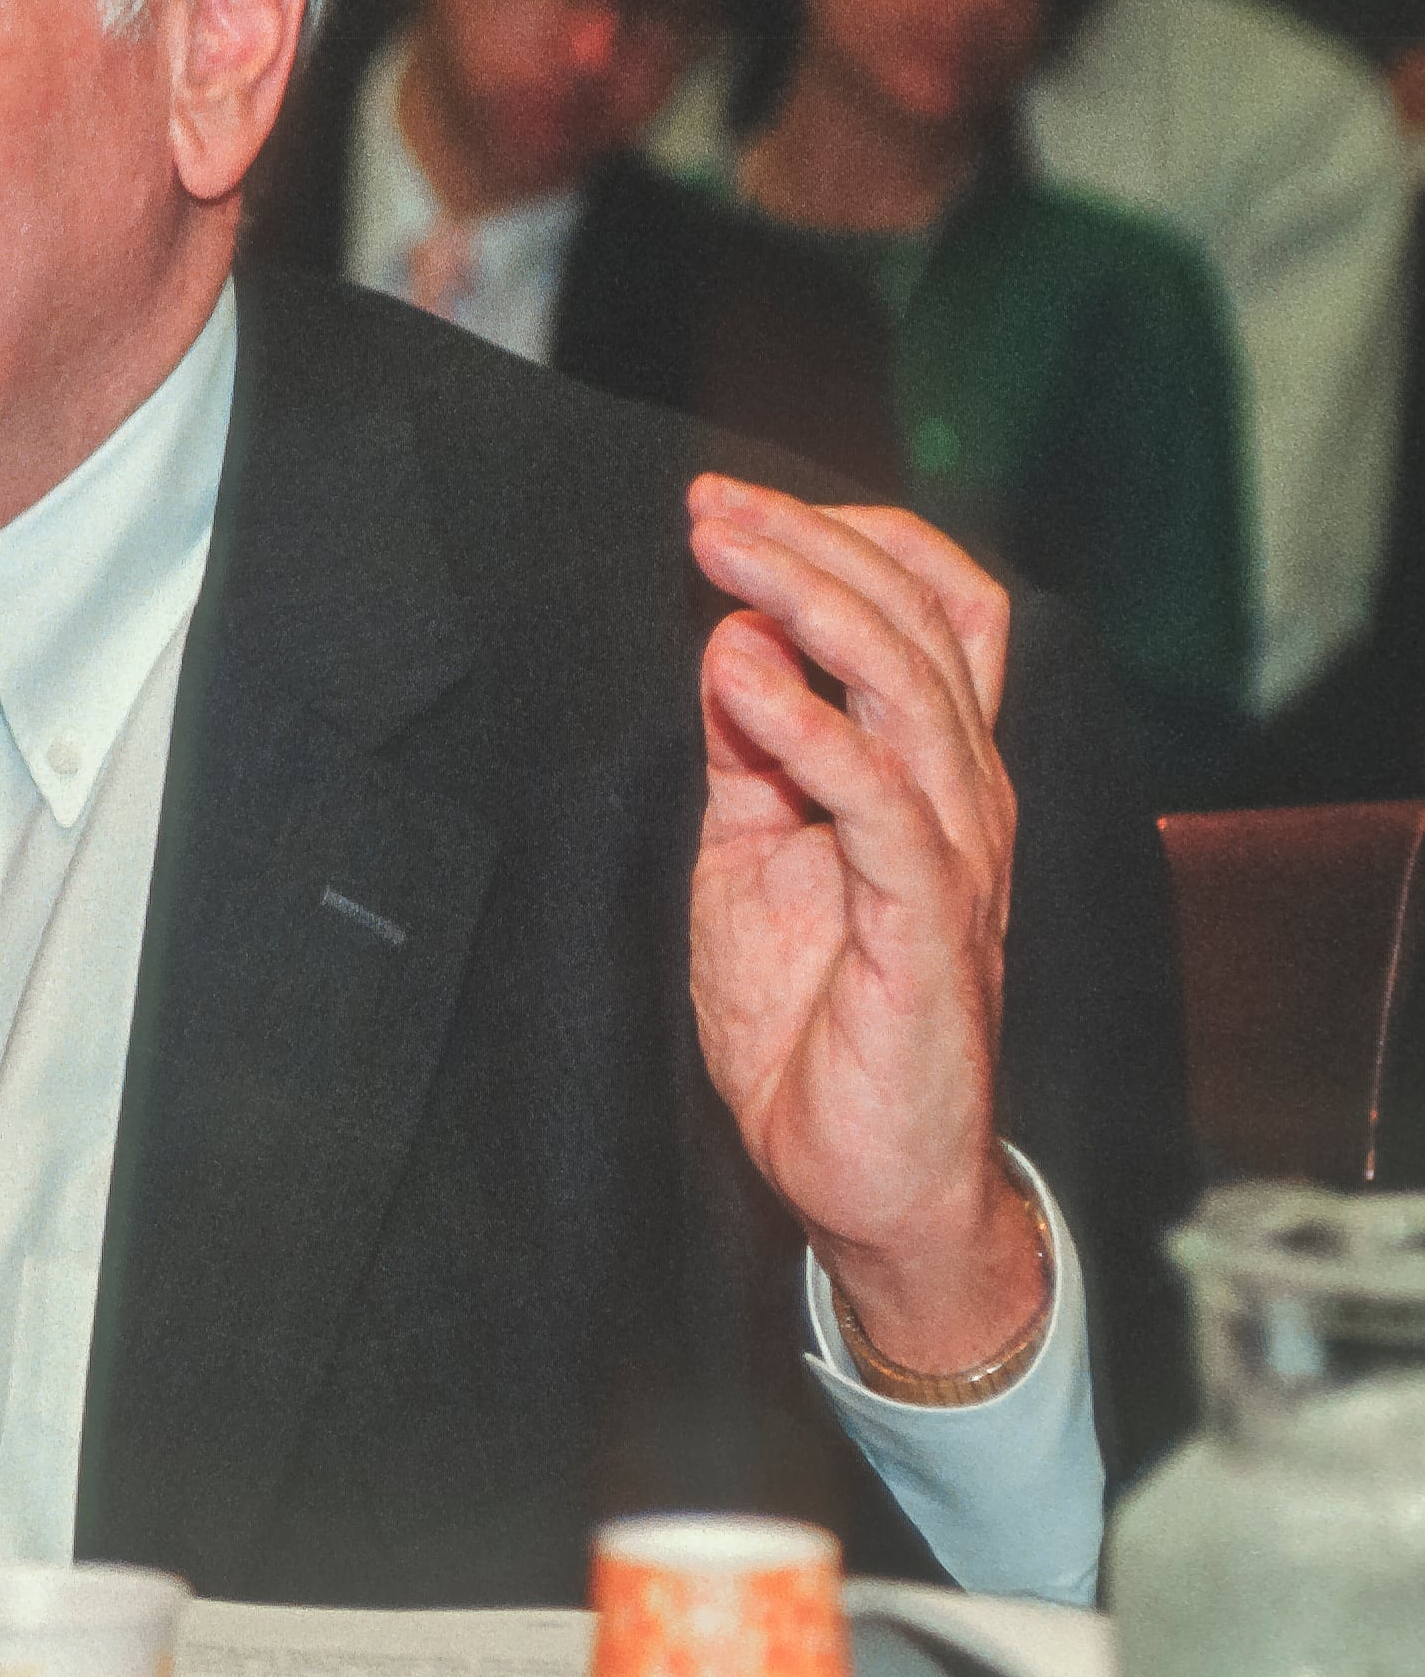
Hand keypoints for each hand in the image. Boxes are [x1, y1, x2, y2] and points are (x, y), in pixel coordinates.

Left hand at [685, 478, 1042, 1372]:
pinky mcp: (927, 924)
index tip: (742, 506)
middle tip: (713, 503)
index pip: (940, 613)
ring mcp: (955, 858)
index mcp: (933, 772)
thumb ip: (749, 755)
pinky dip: (809, 726)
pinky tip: (741, 674)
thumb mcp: (753, 856)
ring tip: (721, 551)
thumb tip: (724, 642)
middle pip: (917, 626)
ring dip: (809, 605)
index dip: (856, 541)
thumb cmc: (812, 1019)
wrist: (859, 1172)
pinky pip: (881, 801)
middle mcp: (963, 797)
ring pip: (908, 689)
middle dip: (811, 546)